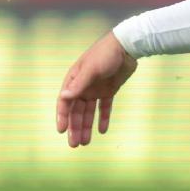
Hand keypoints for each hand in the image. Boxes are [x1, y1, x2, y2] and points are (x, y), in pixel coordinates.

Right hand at [56, 31, 137, 149]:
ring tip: (85, 143)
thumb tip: (64, 97)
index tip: (62, 131)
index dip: (62, 117)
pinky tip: (102, 131)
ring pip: (89, 112)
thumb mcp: (91, 69)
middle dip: (74, 127)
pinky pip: (104, 107)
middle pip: (76, 111)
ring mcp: (96, 89)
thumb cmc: (106, 54)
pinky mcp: (109, 90)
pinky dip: (103, 118)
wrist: (127, 46)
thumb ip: (79, 83)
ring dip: (86, 126)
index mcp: (74, 80)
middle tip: (74, 144)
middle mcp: (83, 86)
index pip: (64, 102)